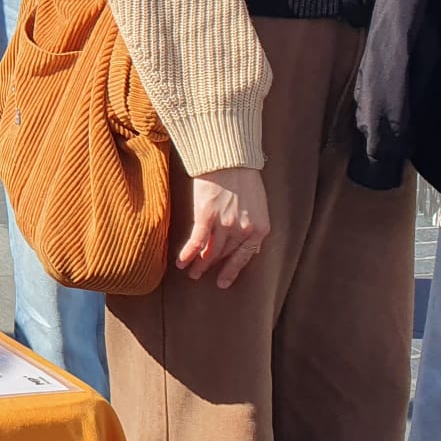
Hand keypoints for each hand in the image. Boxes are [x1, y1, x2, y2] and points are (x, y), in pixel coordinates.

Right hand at [179, 166, 269, 288]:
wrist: (230, 158)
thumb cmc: (245, 177)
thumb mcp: (258, 206)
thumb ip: (253, 226)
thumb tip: (249, 245)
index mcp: (260, 229)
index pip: (244, 256)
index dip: (232, 270)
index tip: (222, 281)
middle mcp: (243, 230)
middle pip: (224, 254)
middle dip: (211, 266)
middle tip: (200, 275)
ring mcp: (224, 225)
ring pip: (210, 251)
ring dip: (199, 264)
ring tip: (191, 272)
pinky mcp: (206, 216)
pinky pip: (197, 241)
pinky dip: (188, 254)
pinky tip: (181, 262)